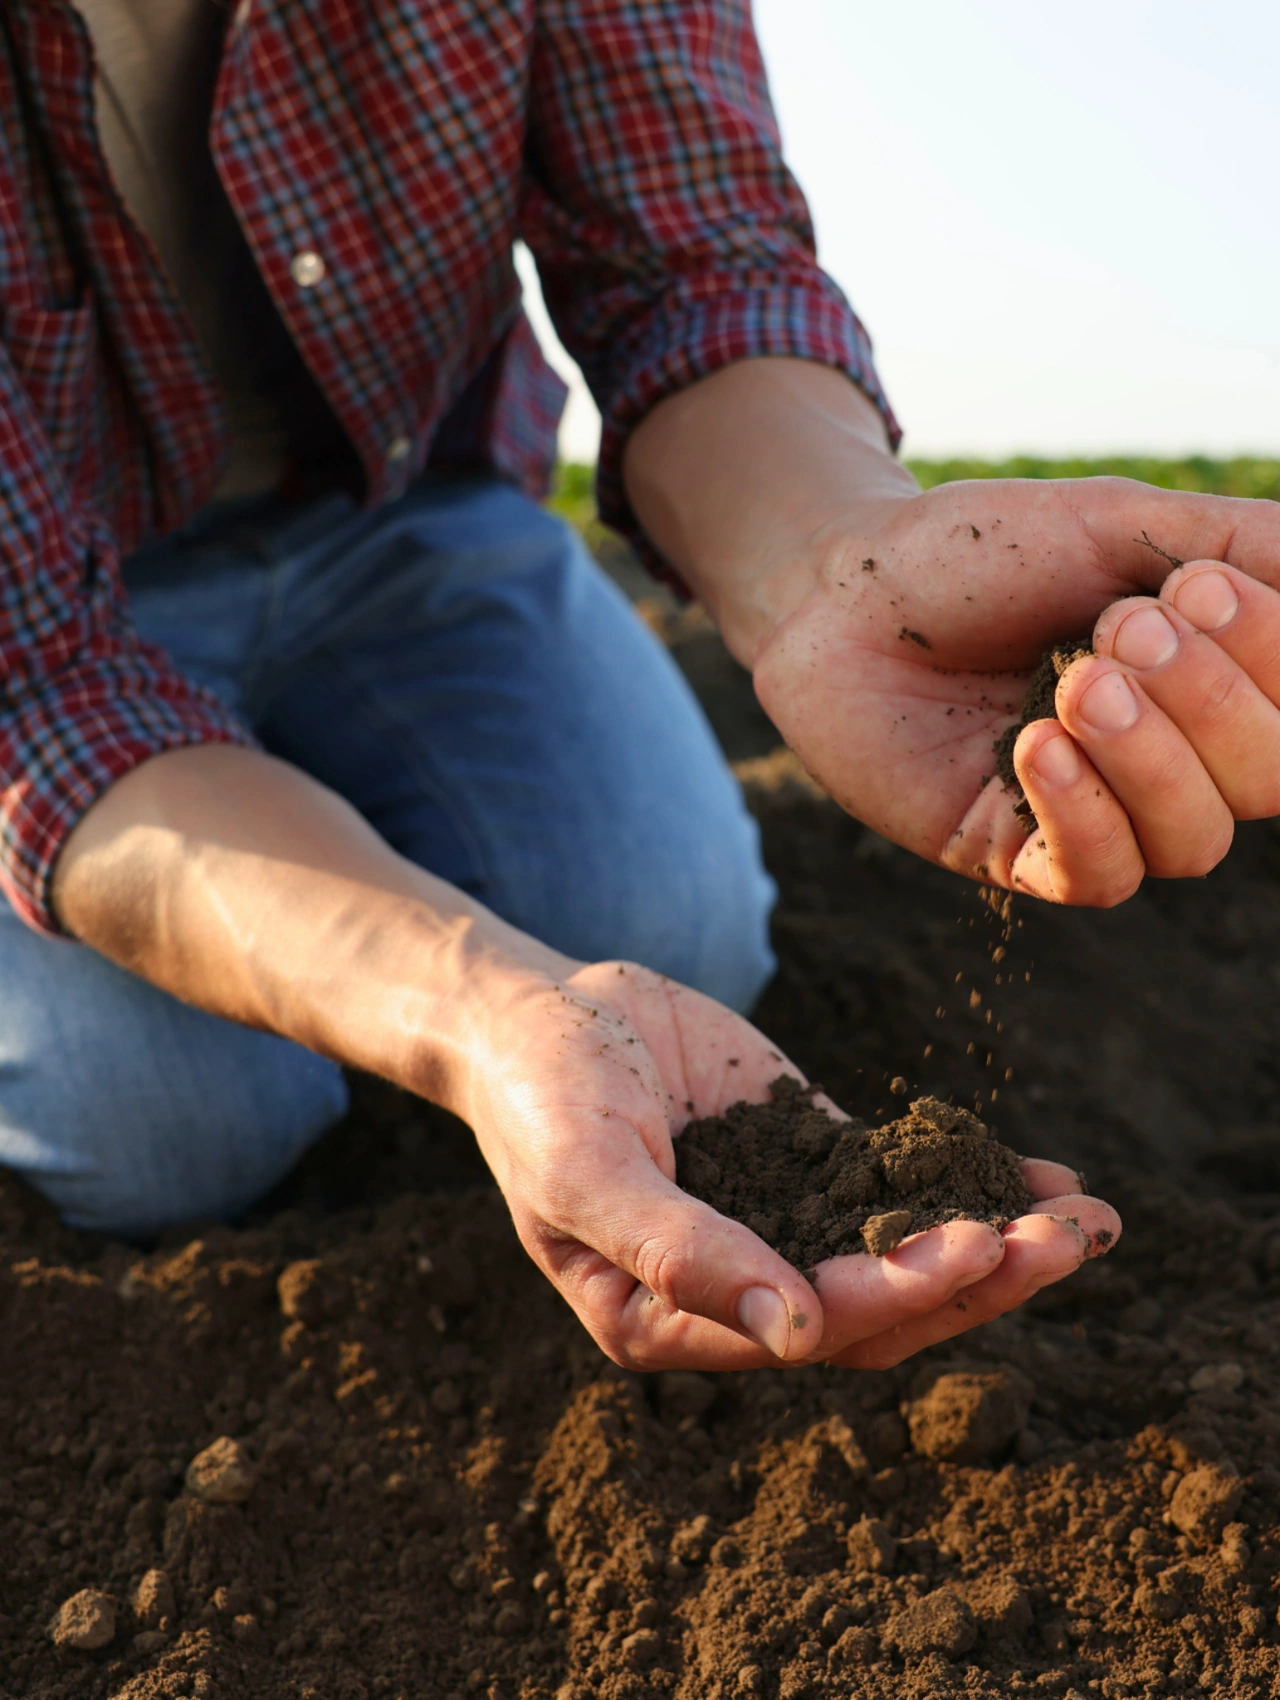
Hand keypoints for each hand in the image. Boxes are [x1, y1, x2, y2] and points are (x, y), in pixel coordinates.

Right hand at [461, 958, 1119, 1369]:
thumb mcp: (587, 1171)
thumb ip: (679, 1253)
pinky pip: (895, 1184)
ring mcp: (778, 1223)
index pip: (806, 1328)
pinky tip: (1043, 1175)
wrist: (534, 1012)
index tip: (975, 1247)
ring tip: (1086, 1221)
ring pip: (901, 1254)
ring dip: (995, 1243)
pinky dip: (968, 1182)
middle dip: (976, 1280)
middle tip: (1066, 1243)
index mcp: (671, 1323)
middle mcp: (738, 1291)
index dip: (894, 1294)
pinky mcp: (806, 1160)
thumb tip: (797, 1334)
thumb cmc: (537, 1096)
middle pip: (877, 1309)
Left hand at [753, 475, 1279, 904]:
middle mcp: (1166, 759)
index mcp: (1206, 681)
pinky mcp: (1011, 855)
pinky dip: (1085, 813)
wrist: (840, 591)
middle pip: (1265, 780)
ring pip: (1191, 838)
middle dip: (1212, 699)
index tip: (1195, 584)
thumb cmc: (978, 555)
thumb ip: (1244, 546)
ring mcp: (1092, 814)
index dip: (1272, 654)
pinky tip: (1038, 746)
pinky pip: (1096, 877)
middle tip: (1119, 628)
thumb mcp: (1122, 526)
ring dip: (1150, 757)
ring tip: (1078, 684)